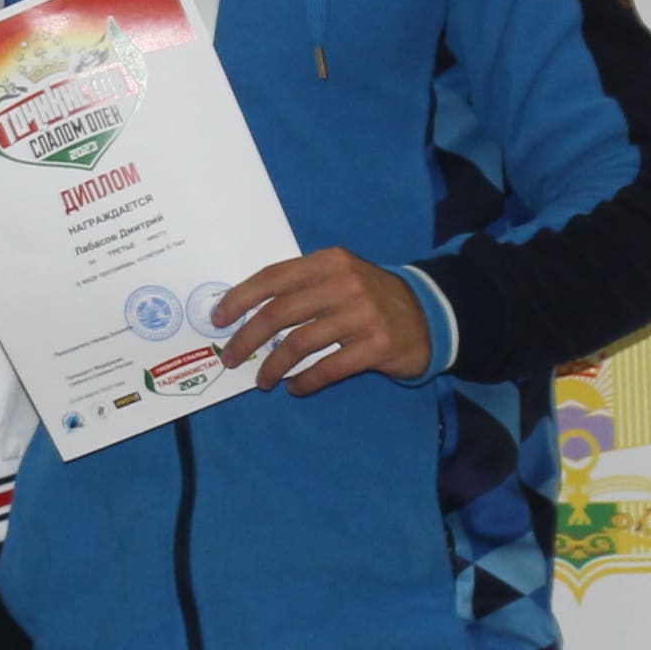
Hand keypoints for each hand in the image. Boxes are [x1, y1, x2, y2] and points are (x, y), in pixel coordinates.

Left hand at [213, 249, 430, 394]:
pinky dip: (305, 382)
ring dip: (273, 366)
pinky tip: (296, 387)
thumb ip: (304, 286)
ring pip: (299, 344)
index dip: (241, 298)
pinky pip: (328, 369)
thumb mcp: (341, 276)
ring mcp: (362, 316)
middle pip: (280, 312)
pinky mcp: (377, 347)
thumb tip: (250, 311)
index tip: (219, 318)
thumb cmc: (372, 297)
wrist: (431, 315)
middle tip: (231, 357)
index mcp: (330, 262)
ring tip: (263, 380)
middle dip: (247, 338)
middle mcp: (344, 284)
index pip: (274, 277)